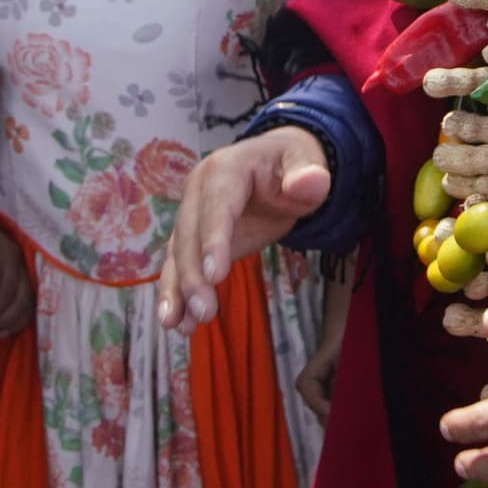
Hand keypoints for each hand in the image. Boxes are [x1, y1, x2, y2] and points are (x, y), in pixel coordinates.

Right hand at [157, 128, 330, 327]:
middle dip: (193, 275)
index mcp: (226, 168)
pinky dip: (177, 294)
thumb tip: (310, 183)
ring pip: (178, 254)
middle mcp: (199, 190)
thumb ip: (308, 173)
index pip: (218, 205)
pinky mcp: (193, 238)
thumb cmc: (290, 165)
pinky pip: (181, 266)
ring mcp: (192, 214)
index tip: (214, 276)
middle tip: (204, 311)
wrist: (275, 166)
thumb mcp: (306, 162)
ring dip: (176, 290)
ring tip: (177, 324)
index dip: (214, 239)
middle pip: (190, 234)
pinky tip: (178, 322)